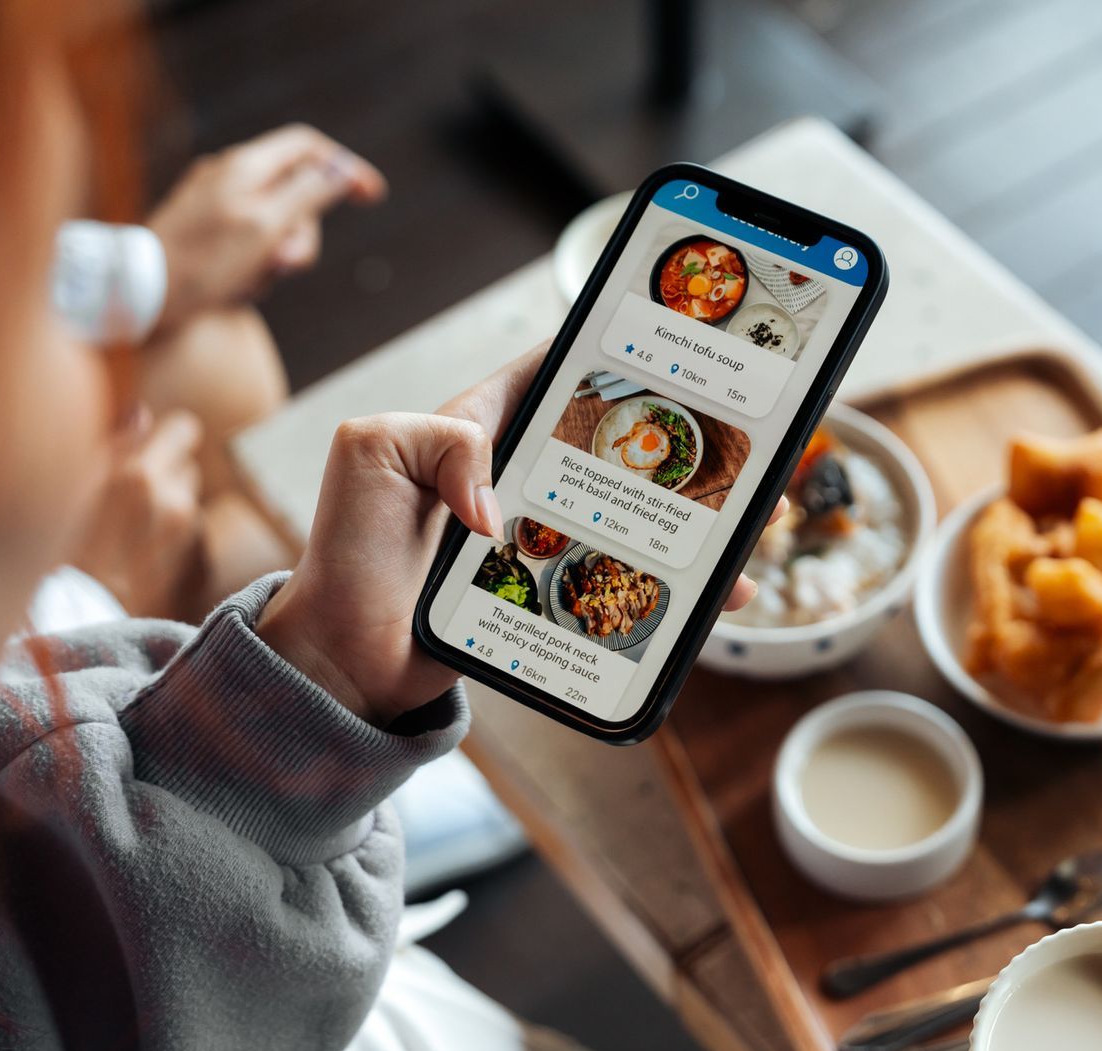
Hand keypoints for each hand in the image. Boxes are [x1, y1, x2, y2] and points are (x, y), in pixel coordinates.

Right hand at [66, 408, 204, 618]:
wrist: (69, 617)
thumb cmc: (54, 546)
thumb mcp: (68, 485)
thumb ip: (113, 444)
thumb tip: (143, 413)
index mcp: (139, 475)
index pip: (184, 428)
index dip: (168, 434)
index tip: (150, 443)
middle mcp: (172, 501)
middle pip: (187, 464)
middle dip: (164, 471)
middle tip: (124, 490)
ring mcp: (184, 535)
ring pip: (186, 499)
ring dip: (166, 503)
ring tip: (123, 525)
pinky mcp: (189, 561)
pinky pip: (185, 531)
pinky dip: (168, 531)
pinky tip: (134, 548)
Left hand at [146, 124, 383, 330]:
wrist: (136, 294)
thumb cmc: (201, 264)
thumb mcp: (265, 227)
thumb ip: (308, 194)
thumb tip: (342, 169)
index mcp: (244, 166)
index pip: (308, 146)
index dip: (343, 168)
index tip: (371, 196)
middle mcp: (228, 175)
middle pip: (296, 194)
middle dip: (302, 235)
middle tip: (285, 267)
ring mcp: (213, 202)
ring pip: (274, 226)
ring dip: (275, 259)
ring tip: (249, 283)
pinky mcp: (202, 230)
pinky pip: (248, 245)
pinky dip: (252, 268)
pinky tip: (232, 288)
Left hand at [256, 346, 775, 723]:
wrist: (342, 656)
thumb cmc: (347, 550)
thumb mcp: (370, 457)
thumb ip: (439, 440)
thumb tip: (501, 501)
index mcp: (484, 424)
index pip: (561, 369)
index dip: (616, 348)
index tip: (678, 343)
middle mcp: (524, 475)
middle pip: (623, 443)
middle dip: (689, 436)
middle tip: (747, 438)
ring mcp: (546, 535)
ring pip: (640, 512)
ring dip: (703, 512)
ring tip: (759, 512)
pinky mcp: (558, 593)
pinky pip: (629, 581)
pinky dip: (680, 586)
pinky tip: (722, 594)